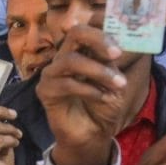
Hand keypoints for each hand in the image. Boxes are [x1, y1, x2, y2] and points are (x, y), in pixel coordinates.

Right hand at [36, 25, 128, 164]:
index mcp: (80, 51)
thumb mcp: (114, 80)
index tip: (120, 49)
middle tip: (116, 55)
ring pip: (70, 60)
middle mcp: (64, 58)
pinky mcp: (45, 91)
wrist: (92, 135)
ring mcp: (52, 73)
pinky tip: (102, 98)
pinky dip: (89, 90)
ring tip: (117, 84)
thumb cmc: (102, 106)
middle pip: (74, 33)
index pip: (86, 29)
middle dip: (98, 40)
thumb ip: (110, 61)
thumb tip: (116, 41)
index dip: (103, 33)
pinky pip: (66, 84)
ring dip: (98, 71)